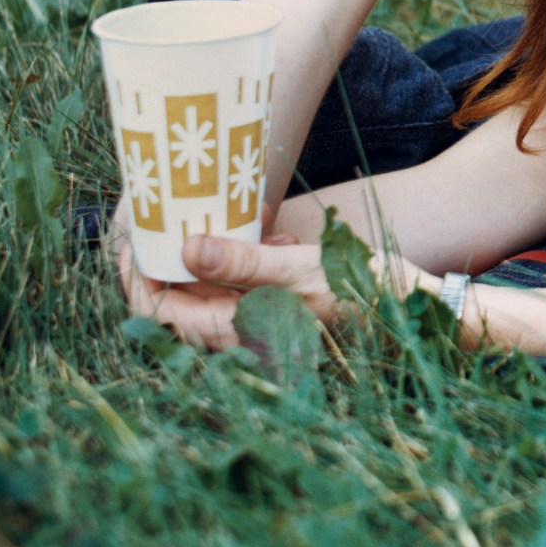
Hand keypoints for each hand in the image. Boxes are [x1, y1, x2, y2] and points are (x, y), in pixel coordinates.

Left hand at [113, 208, 436, 350]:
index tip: (130, 242)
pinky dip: (239, 256)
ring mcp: (260, 322)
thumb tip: (185, 251)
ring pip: (208, 291)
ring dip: (204, 255)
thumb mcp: (301, 270)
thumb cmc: (362, 291)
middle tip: (159, 217)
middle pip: (177, 303)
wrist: (415, 309)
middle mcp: (242, 333)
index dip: (136, 280)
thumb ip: (243, 264)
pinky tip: (263, 227)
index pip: (160, 314)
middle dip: (165, 261)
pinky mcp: (279, 308)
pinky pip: (239, 285)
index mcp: (239, 331)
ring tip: (215, 213)